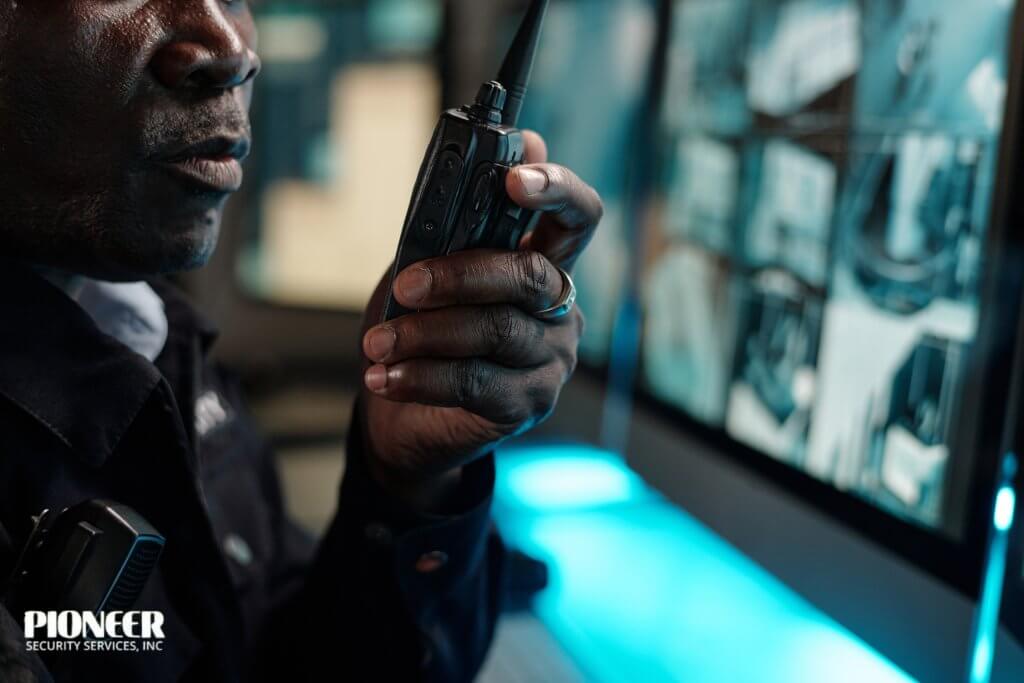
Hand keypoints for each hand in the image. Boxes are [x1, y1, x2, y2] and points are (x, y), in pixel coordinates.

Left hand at [359, 132, 602, 508]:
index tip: (515, 179)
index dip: (557, 190)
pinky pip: (477, 382)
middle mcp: (561, 307)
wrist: (405, 417)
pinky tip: (385, 377)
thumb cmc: (422, 330)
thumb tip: (489, 152)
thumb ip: (452, 224)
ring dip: (425, 334)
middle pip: (530, 275)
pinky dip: (421, 377)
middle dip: (461, 275)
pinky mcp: (530, 403)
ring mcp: (552, 358)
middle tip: (406, 286)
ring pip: (497, 330)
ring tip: (377, 344)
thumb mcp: (426, 270)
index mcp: (543, 260)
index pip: (578, 216)